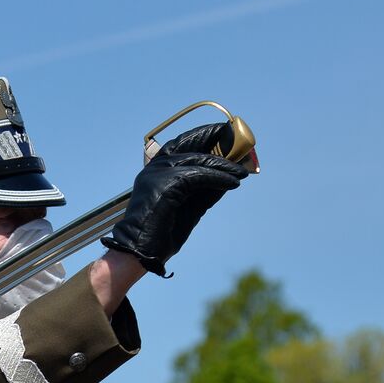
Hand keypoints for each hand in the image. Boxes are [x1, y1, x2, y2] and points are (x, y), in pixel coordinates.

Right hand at [101, 123, 252, 275]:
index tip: (223, 132)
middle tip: (239, 140)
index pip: (181, 144)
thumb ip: (205, 190)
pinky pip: (200, 176)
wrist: (141, 250)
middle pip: (189, 143)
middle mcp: (155, 167)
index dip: (203, 135)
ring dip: (224, 164)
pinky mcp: (166, 184)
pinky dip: (219, 178)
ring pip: (197, 160)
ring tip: (241, 171)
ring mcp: (158, 174)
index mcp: (156, 170)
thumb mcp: (190, 206)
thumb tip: (228, 176)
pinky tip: (233, 183)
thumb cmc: (162, 232)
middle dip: (215, 138)